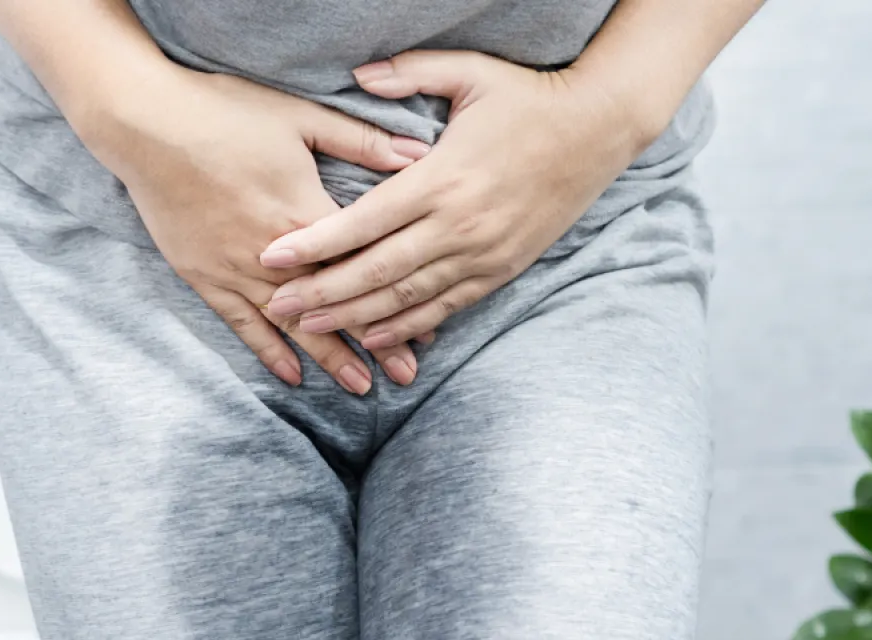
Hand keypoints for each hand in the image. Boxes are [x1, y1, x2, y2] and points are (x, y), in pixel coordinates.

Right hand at [78, 68, 434, 391]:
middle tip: (406, 378)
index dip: (397, 299)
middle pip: (332, 306)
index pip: (362, 267)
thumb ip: (361, 141)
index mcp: (304, 214)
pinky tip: (292, 375)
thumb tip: (420, 154)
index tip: (429, 328)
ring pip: (291, 324)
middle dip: (371, 344)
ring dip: (327, 357)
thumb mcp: (300, 117)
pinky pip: (241, 322)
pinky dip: (267, 351)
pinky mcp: (204, 275)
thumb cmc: (225, 112)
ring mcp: (235, 269)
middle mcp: (273, 254)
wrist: (146, 125)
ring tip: (360, 388)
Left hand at [257, 51, 651, 348]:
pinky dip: (408, 326)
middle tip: (275, 305)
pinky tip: (374, 335)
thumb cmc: (529, 97)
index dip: (315, 243)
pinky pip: (446, 307)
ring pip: (407, 298)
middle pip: (376, 271)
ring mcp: (482, 253)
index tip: (272, 256)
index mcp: (442, 178)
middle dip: (321, 292)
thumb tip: (357, 74)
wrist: (600, 129)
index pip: (364, 221)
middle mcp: (460, 225)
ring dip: (355, 316)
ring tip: (310, 326)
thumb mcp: (470, 72)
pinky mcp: (501, 269)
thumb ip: (410, 73)